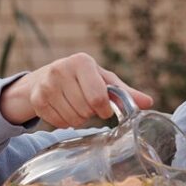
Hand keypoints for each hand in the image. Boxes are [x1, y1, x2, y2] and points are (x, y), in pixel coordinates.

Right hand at [0, 52, 153, 126]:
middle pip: (85, 110)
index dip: (104, 109)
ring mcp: (46, 84)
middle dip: (90, 114)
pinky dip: (64, 122)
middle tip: (86, 105)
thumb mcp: (104, 81)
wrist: (44, 78)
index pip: (98, 97)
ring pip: (72, 119)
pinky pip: (58, 123)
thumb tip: (148, 102)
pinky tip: (63, 110)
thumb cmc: (82, 79)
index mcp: (82, 61)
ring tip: (75, 107)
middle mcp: (61, 69)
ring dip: (78, 119)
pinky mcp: (37, 99)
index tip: (104, 108)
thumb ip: (125, 93)